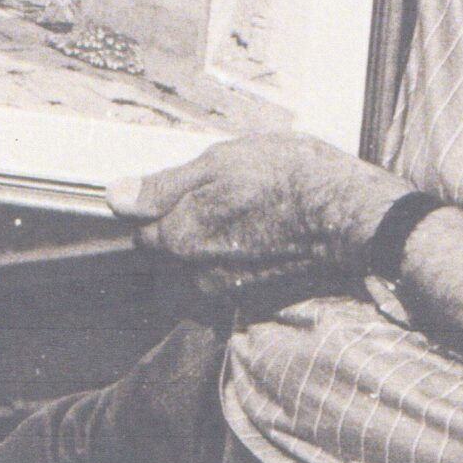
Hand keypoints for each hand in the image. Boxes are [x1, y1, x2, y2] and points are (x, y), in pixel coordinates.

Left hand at [105, 134, 405, 284]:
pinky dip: (238, 257)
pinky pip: (229, 277)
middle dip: (185, 226)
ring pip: (199, 266)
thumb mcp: (219, 163)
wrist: (347, 215)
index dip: (162, 204)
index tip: (189, 187)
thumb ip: (163, 187)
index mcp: (181, 239)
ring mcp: (228, 292)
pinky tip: (261, 232)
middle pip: (171, 252)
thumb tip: (114, 196)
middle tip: (223, 194)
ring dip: (212, 242)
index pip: (145, 231)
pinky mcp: (256, 299)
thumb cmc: (285, 177)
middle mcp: (198, 276)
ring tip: (246, 211)